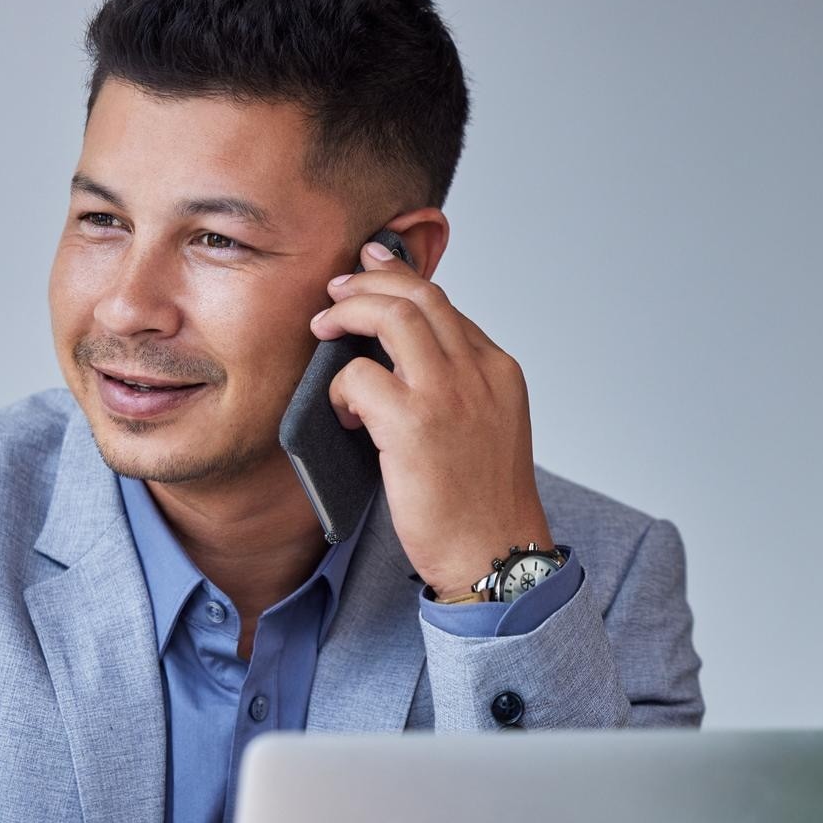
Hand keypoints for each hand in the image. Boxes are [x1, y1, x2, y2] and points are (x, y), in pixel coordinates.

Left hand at [311, 241, 551, 597]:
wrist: (496, 555)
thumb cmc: (482, 505)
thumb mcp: (487, 429)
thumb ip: (456, 390)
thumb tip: (399, 363)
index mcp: (499, 371)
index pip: (446, 305)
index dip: (402, 280)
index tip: (371, 267)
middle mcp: (479, 372)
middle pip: (420, 294)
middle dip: (369, 280)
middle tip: (336, 289)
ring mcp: (449, 394)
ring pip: (392, 315)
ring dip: (349, 312)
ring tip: (323, 328)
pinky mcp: (413, 425)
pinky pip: (359, 375)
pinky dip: (340, 386)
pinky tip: (342, 412)